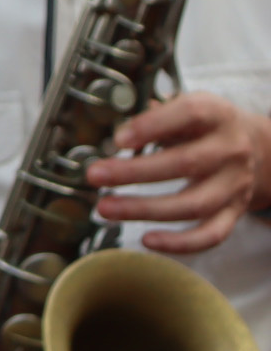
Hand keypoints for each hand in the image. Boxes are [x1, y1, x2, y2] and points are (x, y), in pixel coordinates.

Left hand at [87, 92, 270, 251]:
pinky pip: (211, 234)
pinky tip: (147, 240)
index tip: (118, 139)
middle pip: (185, 163)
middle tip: (95, 175)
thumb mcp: (186, 107)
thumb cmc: (205, 127)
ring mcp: (235, 184)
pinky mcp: (235, 212)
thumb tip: (117, 131)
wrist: (255, 147)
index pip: (189, 115)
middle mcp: (231, 150)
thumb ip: (155, 116)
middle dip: (134, 172)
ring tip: (106, 208)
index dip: (152, 126)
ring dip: (144, 209)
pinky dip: (179, 243)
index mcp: (217, 115)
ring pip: (193, 204)